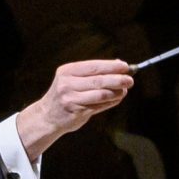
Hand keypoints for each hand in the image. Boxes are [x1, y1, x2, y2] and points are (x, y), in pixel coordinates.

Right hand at [16, 58, 132, 155]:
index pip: (93, 66)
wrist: (48, 115)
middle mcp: (67, 84)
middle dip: (117, 79)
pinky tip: (117, 99)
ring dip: (116, 93)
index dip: (111, 66)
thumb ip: (94, 73)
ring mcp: (71, 99)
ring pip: (100, 94)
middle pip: (98, 80)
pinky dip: (110, 102)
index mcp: (67, 71)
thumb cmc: (66, 94)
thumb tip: (118, 63)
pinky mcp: (76, 112)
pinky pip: (99, 106)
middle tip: (130, 80)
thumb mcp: (73, 79)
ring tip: (125, 91)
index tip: (125, 66)